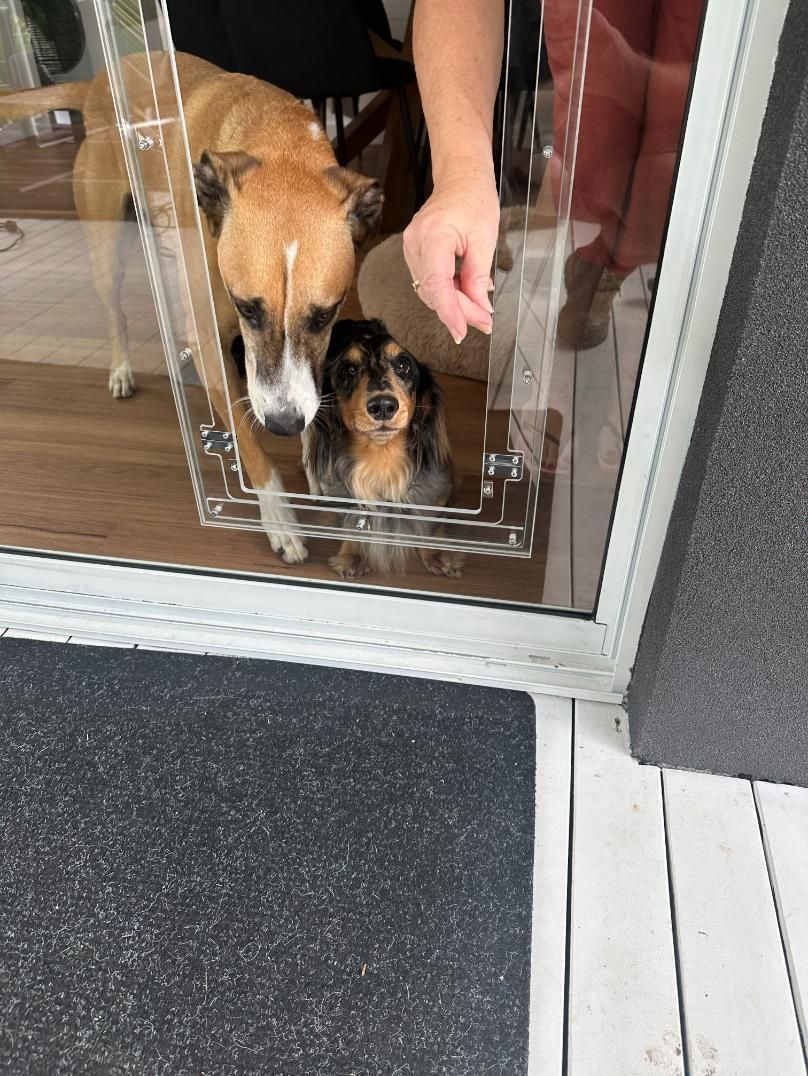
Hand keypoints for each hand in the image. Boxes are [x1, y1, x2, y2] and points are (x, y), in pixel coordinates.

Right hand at [403, 158, 499, 342]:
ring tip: (479, 309)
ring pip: (429, 290)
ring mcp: (411, 248)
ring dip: (454, 304)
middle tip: (485, 322)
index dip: (450, 312)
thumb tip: (480, 308)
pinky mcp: (414, 252)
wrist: (460, 179)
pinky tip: (466, 293)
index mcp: (433, 236)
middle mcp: (415, 243)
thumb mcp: (485, 239)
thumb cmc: (474, 200)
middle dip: (459, 311)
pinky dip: (447, 292)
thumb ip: (478, 276)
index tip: (461, 332)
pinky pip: (429, 281)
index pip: (437, 284)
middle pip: (433, 291)